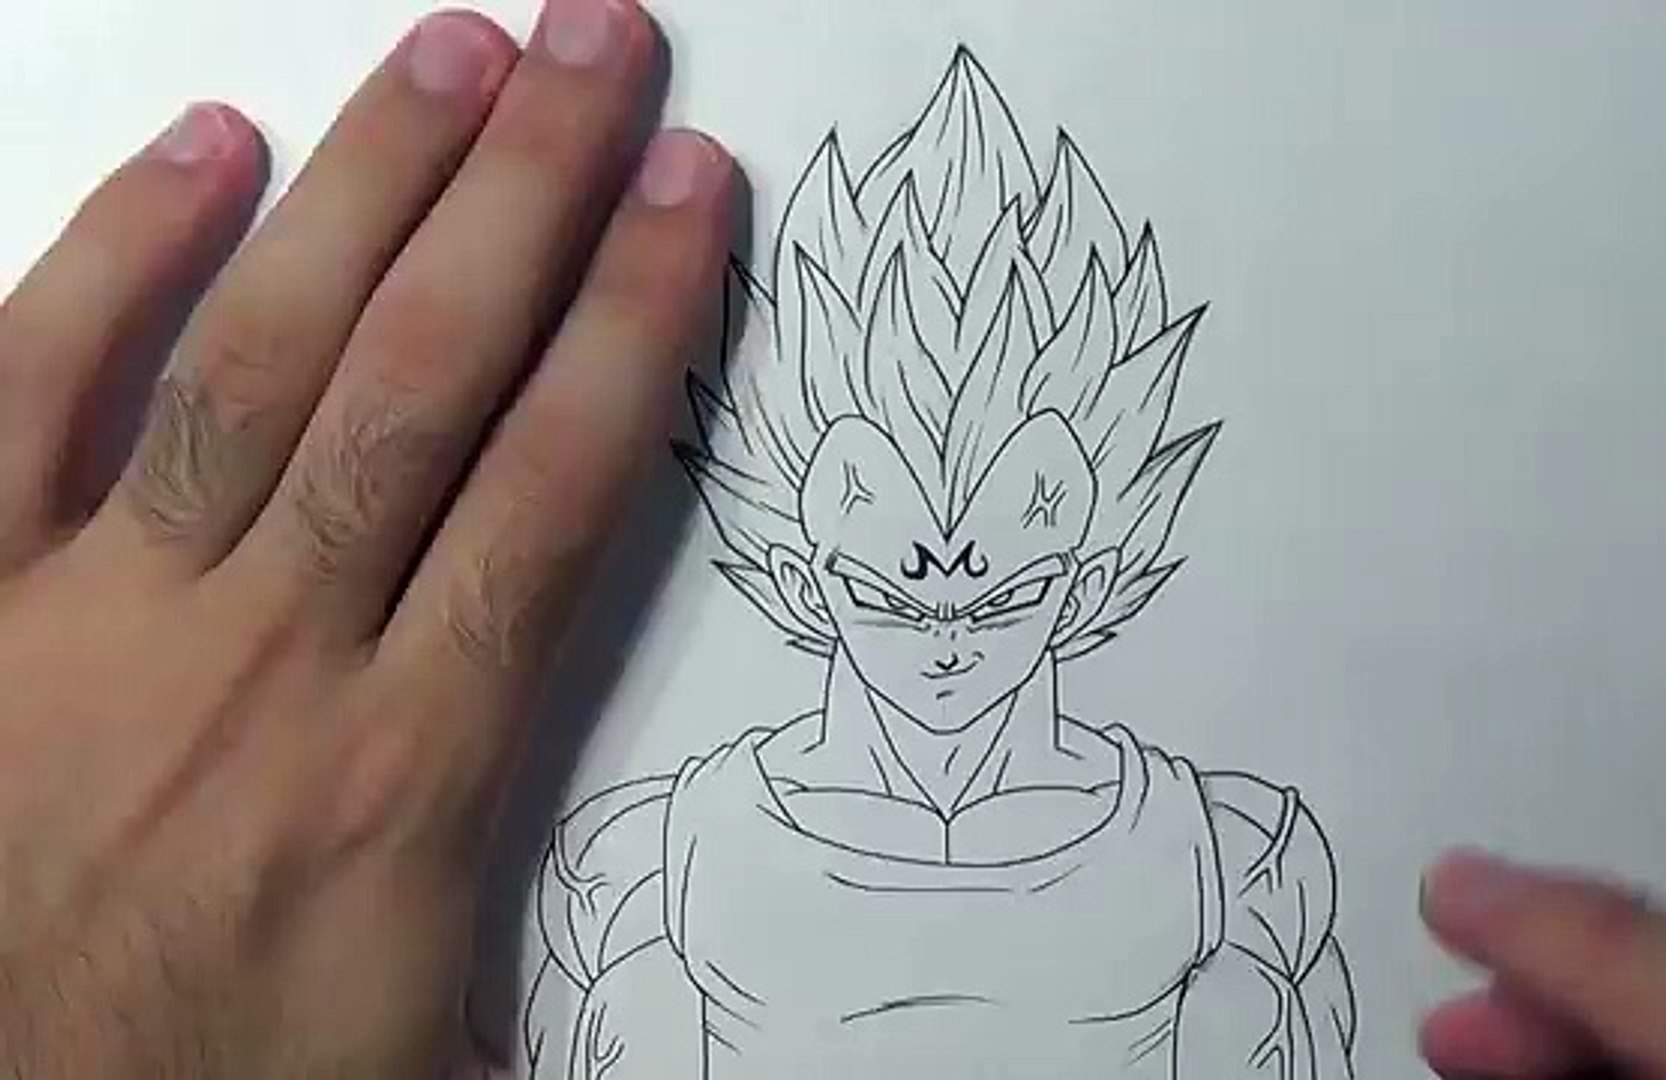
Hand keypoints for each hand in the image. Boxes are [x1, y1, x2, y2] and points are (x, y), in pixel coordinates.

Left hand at [0, 1, 730, 1074]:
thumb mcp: (444, 1047)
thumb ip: (537, 928)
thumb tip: (694, 948)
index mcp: (402, 779)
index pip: (555, 492)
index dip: (638, 325)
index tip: (695, 196)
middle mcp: (263, 669)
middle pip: (427, 382)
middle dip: (529, 197)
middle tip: (600, 45)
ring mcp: (94, 626)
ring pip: (261, 364)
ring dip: (369, 192)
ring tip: (458, 55)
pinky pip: (21, 407)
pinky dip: (107, 268)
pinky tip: (201, 153)